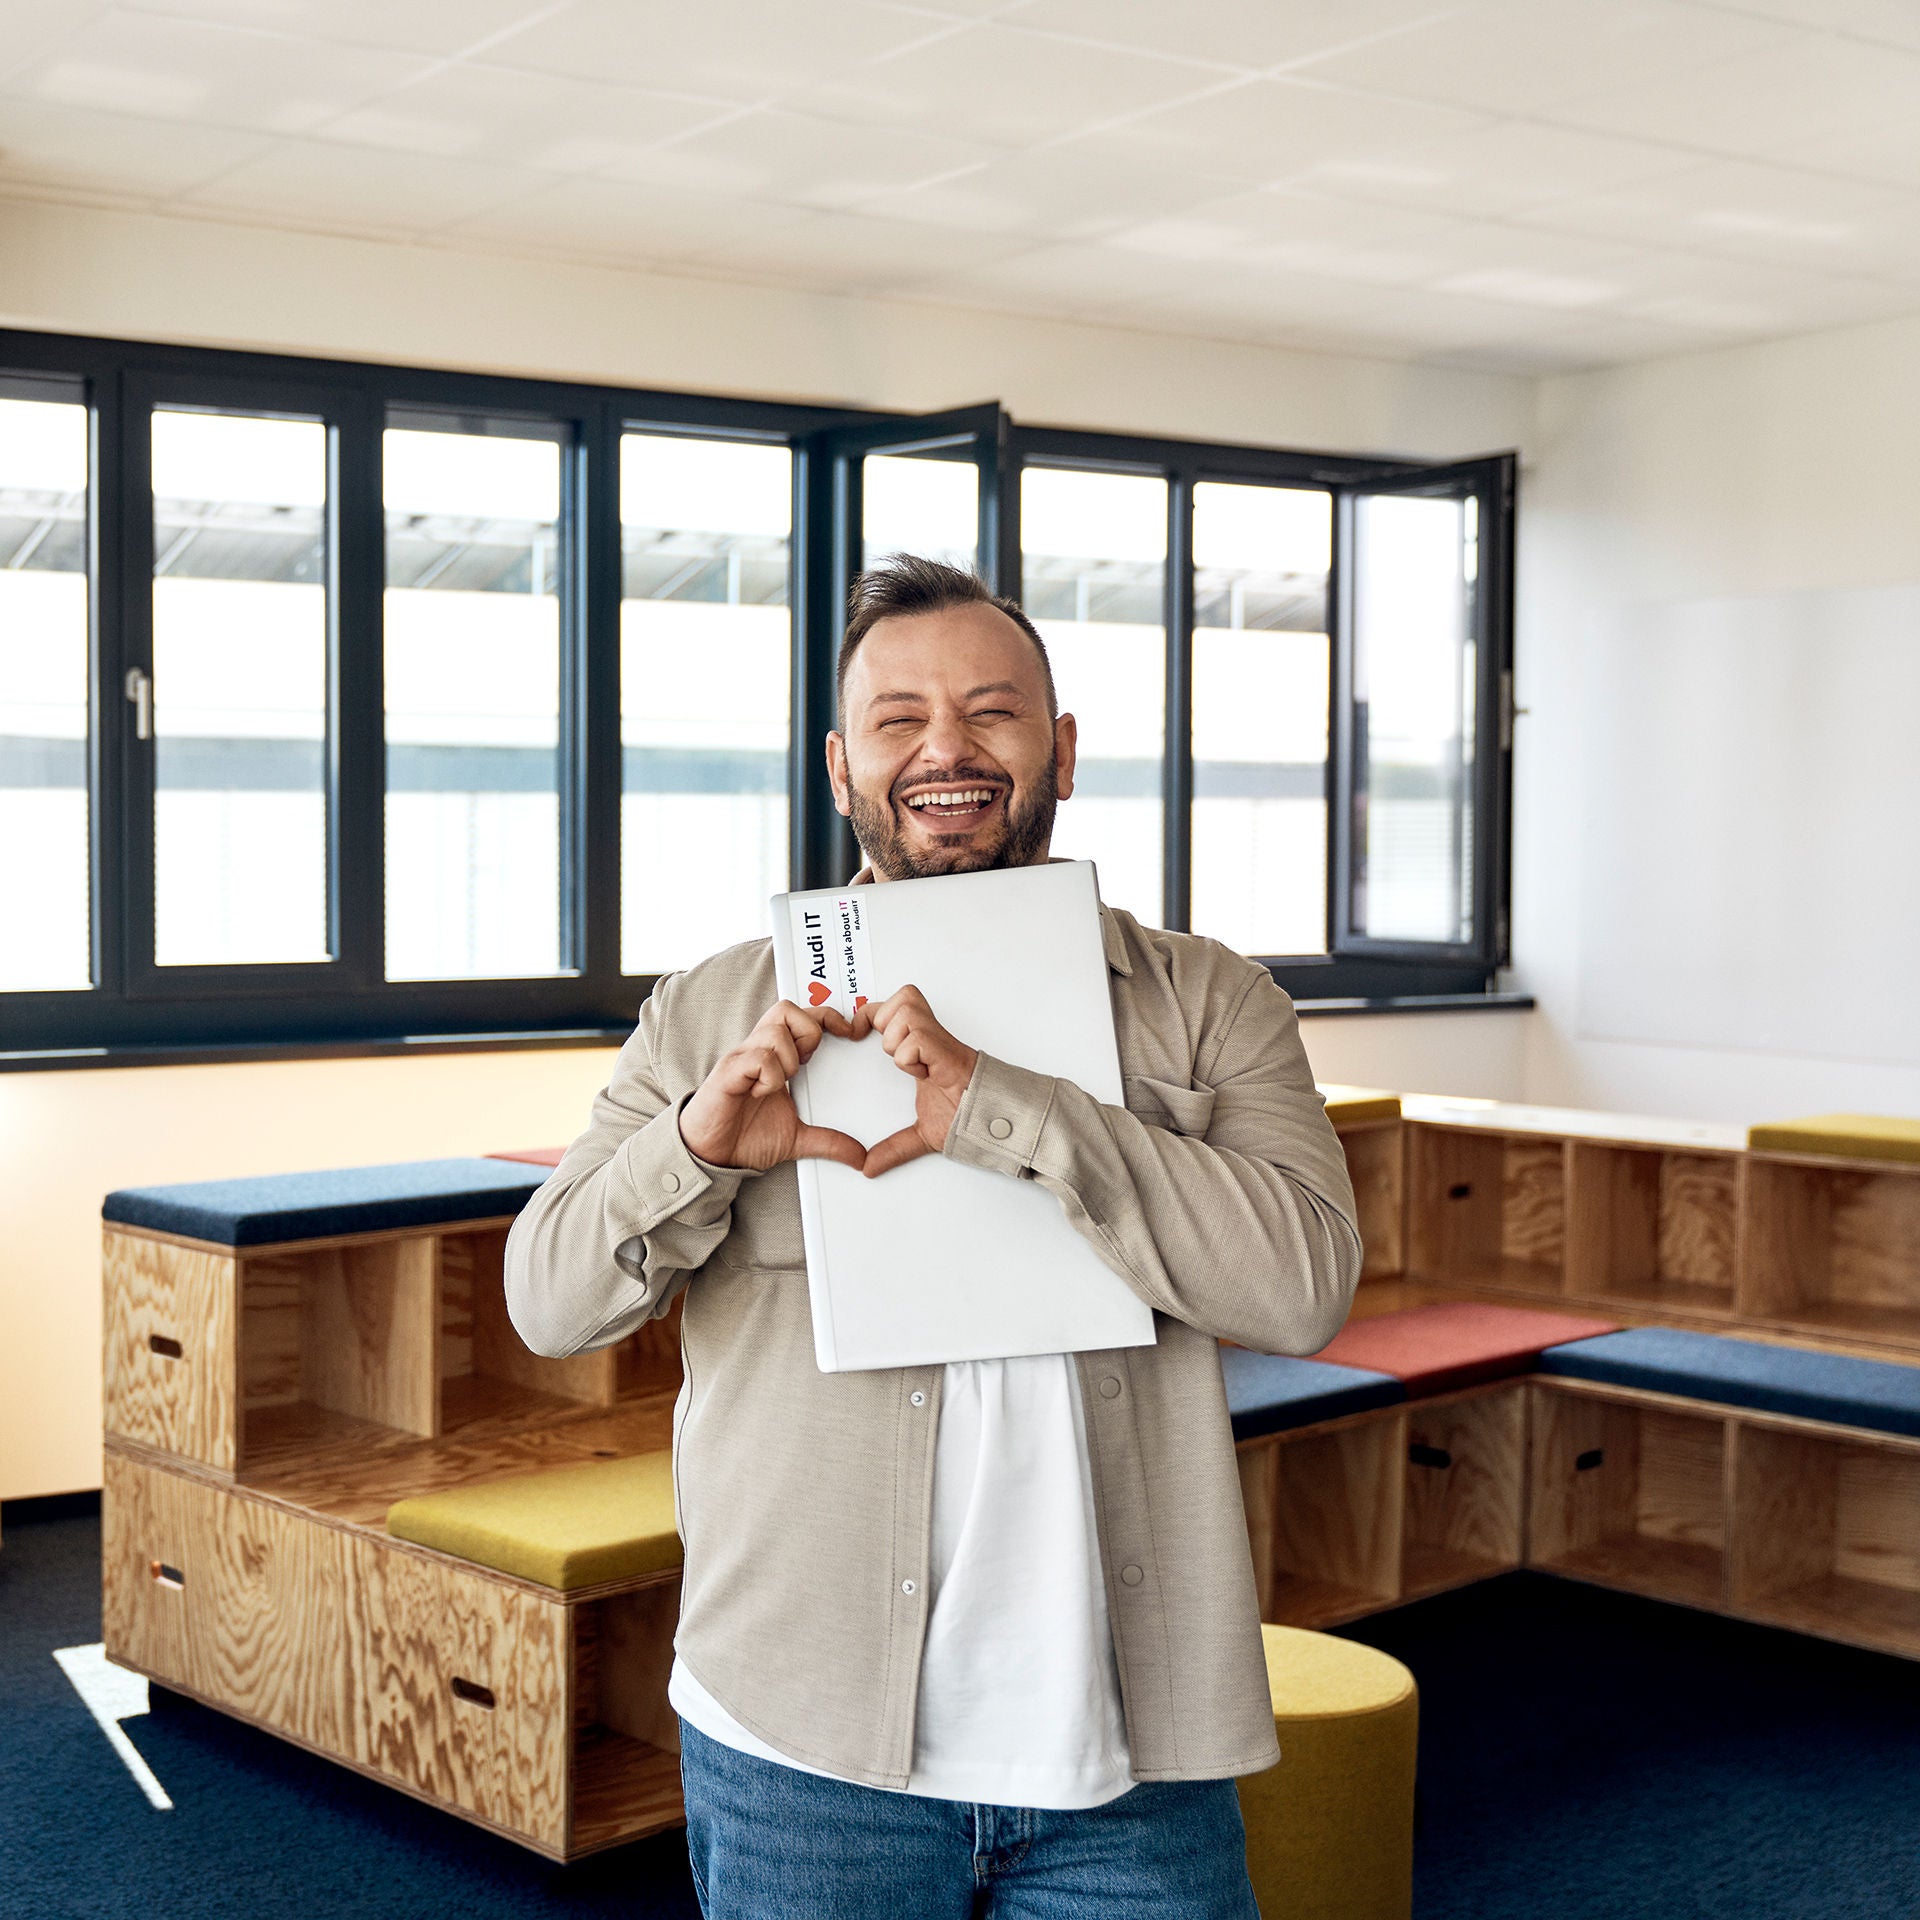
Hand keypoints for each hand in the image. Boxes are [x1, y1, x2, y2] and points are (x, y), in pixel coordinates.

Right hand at [680, 999, 872, 1172]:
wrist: (711, 1156)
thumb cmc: (745, 1137)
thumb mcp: (798, 1140)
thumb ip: (829, 1142)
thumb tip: (861, 1156)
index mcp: (775, 1057)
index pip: (801, 1016)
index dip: (827, 1017)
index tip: (849, 1033)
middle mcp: (757, 1050)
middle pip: (786, 1009)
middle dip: (807, 1031)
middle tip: (806, 1062)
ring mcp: (741, 1059)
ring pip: (774, 1032)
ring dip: (787, 1058)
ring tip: (780, 1084)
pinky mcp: (728, 1074)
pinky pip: (757, 1058)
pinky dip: (768, 1075)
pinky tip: (762, 1093)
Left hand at [861, 985, 979, 1178]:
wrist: (993, 1123)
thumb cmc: (967, 1116)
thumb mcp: (921, 1134)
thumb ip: (893, 1147)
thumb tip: (869, 1167)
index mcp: (923, 1048)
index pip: (893, 1007)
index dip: (871, 1013)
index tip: (856, 1033)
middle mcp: (932, 1038)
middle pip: (904, 996)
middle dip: (886, 1021)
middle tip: (893, 1052)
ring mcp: (941, 1044)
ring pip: (907, 1011)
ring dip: (898, 1041)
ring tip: (911, 1066)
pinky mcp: (948, 1053)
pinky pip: (918, 1038)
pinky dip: (910, 1056)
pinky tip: (922, 1073)